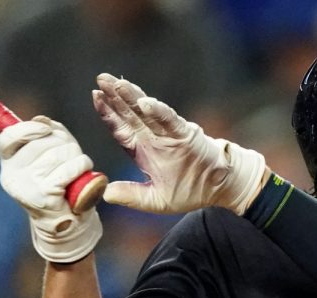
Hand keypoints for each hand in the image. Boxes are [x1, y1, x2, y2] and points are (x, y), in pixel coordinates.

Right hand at [0, 116, 102, 262]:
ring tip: (80, 164)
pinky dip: (81, 166)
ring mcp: (26, 187)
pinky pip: (67, 170)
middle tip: (73, 153)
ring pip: (57, 154)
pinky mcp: (43, 197)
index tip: (47, 128)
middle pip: (40, 143)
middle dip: (64, 143)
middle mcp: (11, 176)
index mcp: (9, 163)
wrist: (67, 221)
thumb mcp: (50, 156)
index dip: (28, 128)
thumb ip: (46, 135)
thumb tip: (42, 120)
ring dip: (76, 155)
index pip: (8, 137)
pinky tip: (84, 172)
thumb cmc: (61, 183)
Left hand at [92, 73, 265, 214]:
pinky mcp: (186, 134)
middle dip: (115, 96)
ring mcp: (169, 134)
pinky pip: (170, 120)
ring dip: (133, 97)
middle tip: (101, 77)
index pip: (121, 128)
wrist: (220, 187)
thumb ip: (132, 196)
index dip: (108, 114)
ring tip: (117, 82)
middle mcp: (154, 138)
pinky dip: (158, 111)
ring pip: (147, 112)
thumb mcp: (157, 200)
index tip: (96, 97)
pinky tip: (145, 102)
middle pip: (130, 114)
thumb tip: (105, 193)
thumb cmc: (191, 191)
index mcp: (143, 150)